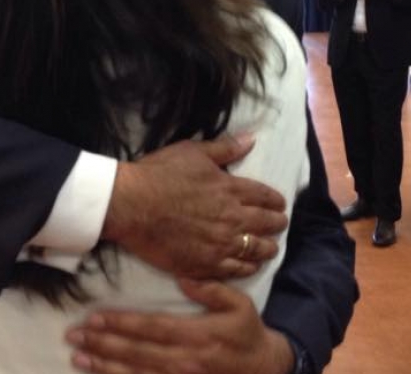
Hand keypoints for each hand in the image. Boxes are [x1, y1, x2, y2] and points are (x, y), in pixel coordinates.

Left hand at [66, 279, 294, 373]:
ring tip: (78, 356)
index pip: (151, 328)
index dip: (121, 323)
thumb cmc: (247, 333)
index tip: (95, 317)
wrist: (264, 369)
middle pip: (136, 352)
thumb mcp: (239, 304)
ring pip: (136, 373)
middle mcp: (185, 360)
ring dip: (104, 366)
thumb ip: (211, 289)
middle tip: (74, 335)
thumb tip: (183, 278)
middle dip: (102, 343)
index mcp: (197, 334)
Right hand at [104, 135, 286, 279]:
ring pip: (256, 250)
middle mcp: (232, 218)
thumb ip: (224, 148)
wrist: (130, 205)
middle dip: (277, 224)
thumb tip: (251, 139)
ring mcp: (220, 244)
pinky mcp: (204, 264)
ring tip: (270, 248)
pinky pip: (236, 270)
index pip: (265, 197)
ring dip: (267, 248)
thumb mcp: (192, 152)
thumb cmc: (158, 174)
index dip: (276, 202)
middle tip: (279, 226)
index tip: (279, 205)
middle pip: (267, 224)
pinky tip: (249, 266)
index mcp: (230, 189)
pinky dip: (247, 267)